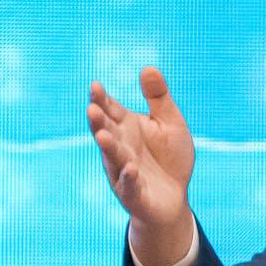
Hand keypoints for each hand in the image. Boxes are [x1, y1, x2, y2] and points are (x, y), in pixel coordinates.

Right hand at [87, 67, 195, 265]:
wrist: (174, 198)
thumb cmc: (169, 158)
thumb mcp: (170, 123)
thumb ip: (159, 98)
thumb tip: (148, 67)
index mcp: (126, 128)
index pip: (110, 110)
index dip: (102, 100)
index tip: (95, 86)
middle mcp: (120, 147)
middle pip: (106, 131)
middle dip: (99, 121)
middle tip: (92, 108)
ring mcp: (124, 171)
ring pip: (114, 158)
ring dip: (108, 147)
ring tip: (102, 135)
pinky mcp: (134, 193)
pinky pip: (130, 186)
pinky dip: (130, 177)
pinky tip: (131, 168)